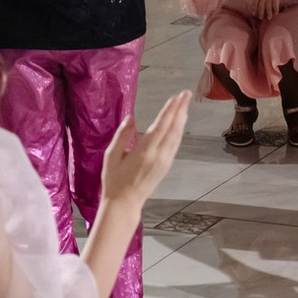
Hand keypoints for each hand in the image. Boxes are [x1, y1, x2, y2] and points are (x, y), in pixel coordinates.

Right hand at [100, 90, 191, 211]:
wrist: (124, 203)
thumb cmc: (114, 179)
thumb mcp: (111, 156)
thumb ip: (122, 136)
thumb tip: (131, 118)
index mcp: (144, 152)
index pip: (161, 126)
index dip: (169, 110)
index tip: (176, 97)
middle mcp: (158, 156)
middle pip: (173, 128)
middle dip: (180, 109)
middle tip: (186, 94)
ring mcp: (164, 162)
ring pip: (176, 136)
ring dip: (181, 119)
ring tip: (184, 105)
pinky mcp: (166, 166)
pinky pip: (175, 145)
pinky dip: (178, 132)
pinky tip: (179, 124)